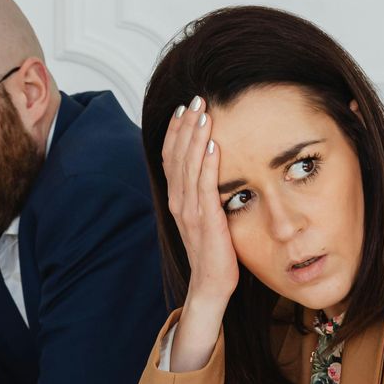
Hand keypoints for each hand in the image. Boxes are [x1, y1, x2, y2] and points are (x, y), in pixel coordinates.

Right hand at [161, 97, 239, 311]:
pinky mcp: (205, 222)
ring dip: (195, 138)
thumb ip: (202, 192)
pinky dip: (207, 165)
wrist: (210, 284)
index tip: (183, 108)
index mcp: (176, 199)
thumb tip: (210, 167)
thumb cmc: (212, 250)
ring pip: (188, 167)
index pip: (171, 157)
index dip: (175, 131)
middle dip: (185, 126)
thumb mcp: (203, 216)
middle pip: (177, 156)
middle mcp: (178, 202)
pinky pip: (204, 188)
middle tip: (195, 99)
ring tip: (203, 113)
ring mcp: (189, 212)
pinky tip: (212, 145)